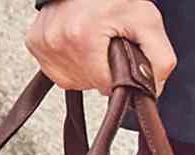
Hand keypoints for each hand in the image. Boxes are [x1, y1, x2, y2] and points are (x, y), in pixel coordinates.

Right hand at [26, 0, 176, 95]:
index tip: (119, 53)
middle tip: (106, 43)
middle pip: (90, 84)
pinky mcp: (34, 43)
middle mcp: (57, 40)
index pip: (107, 86)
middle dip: (103, 70)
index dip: (119, 76)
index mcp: (82, 37)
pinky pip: (56, 72)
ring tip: (92, 42)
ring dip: (87, 68)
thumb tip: (152, 92)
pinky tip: (78, 44)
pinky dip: (71, 63)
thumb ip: (160, 62)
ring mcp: (43, 42)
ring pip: (74, 81)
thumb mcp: (148, 23)